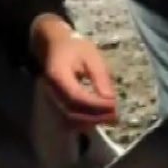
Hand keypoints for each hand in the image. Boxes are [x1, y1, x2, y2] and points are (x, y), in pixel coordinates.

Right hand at [31, 14, 117, 128]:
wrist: (54, 45)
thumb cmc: (75, 48)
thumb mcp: (92, 56)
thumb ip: (100, 77)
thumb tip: (110, 99)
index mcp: (58, 75)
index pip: (76, 97)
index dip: (95, 104)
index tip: (113, 105)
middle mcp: (51, 91)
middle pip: (72, 112)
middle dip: (95, 116)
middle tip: (115, 115)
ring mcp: (52, 99)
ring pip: (70, 119)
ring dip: (91, 122)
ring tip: (111, 118)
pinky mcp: (56, 104)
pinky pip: (70, 118)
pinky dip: (86, 121)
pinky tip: (101, 117)